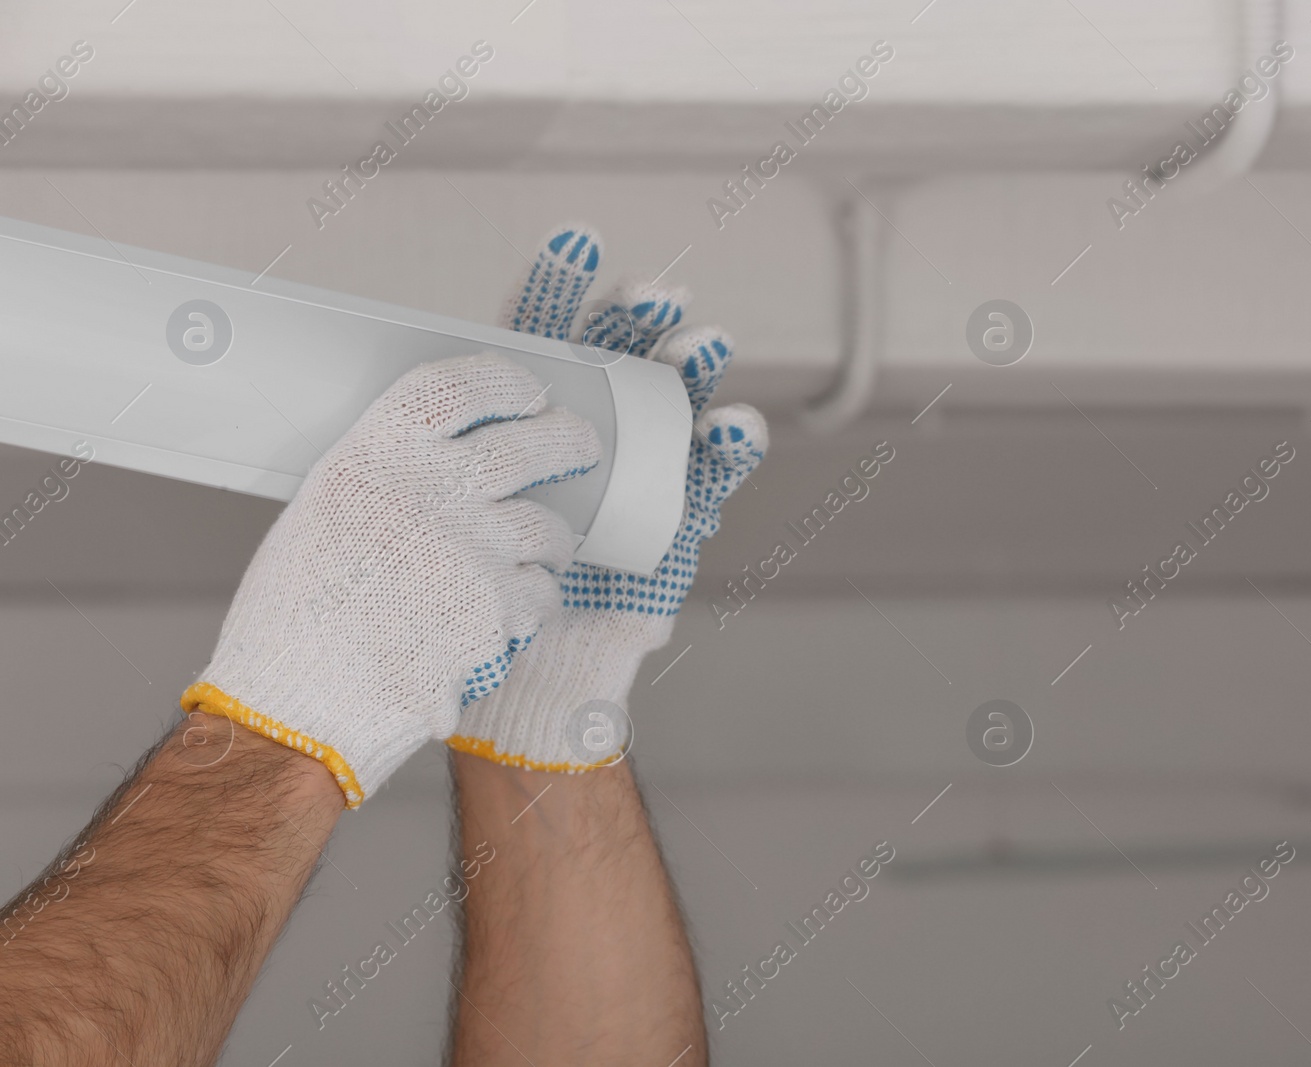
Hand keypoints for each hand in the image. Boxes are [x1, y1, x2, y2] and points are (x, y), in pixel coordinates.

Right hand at [183, 353, 599, 805]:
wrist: (297, 710)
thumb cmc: (293, 627)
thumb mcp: (322, 519)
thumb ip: (386, 485)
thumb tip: (442, 469)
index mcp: (373, 458)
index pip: (456, 387)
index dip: (503, 383)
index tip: (528, 391)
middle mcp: (429, 491)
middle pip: (528, 443)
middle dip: (566, 440)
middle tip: (579, 443)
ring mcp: (472, 549)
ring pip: (546, 527)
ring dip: (547, 541)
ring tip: (537, 552)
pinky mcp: (501, 609)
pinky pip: (540, 595)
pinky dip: (528, 607)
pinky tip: (501, 620)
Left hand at [450, 225, 766, 769]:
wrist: (517, 675)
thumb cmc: (467, 593)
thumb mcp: (433, 517)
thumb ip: (420, 461)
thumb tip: (342, 383)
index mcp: (528, 417)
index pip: (546, 338)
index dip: (562, 291)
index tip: (575, 241)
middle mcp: (593, 430)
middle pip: (623, 356)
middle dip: (641, 319)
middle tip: (652, 295)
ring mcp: (643, 469)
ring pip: (676, 402)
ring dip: (695, 369)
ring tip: (702, 343)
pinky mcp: (682, 517)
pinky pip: (711, 476)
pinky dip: (730, 449)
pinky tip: (735, 426)